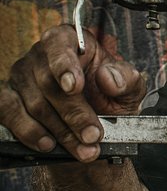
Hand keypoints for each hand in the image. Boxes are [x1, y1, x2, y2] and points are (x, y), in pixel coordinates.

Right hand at [0, 24, 144, 161]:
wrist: (94, 124)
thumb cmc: (110, 97)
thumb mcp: (130, 88)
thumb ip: (126, 79)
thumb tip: (108, 79)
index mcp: (71, 41)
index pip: (59, 44)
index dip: (64, 65)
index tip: (74, 87)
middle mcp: (41, 55)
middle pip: (49, 83)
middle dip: (74, 114)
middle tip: (93, 135)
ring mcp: (21, 76)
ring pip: (35, 104)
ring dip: (61, 132)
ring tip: (84, 150)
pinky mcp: (8, 98)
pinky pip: (10, 113)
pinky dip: (29, 132)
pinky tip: (49, 145)